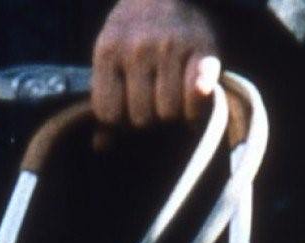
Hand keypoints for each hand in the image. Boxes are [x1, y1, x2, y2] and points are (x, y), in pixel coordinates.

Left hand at [91, 0, 221, 136]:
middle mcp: (138, 48)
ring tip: (172, 94)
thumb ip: (104, 98)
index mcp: (108, 50)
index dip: (118, 118)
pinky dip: (197, 103)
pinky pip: (198, 96)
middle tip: (152, 98)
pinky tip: (194, 95)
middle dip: (147, 115)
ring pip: (170, 112)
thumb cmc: (132, 34)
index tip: (125, 105)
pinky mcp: (203, 47)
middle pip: (142, 118)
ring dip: (173, 112)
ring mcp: (172, 46)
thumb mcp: (109, 57)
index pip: (108, 114)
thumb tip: (101, 145)